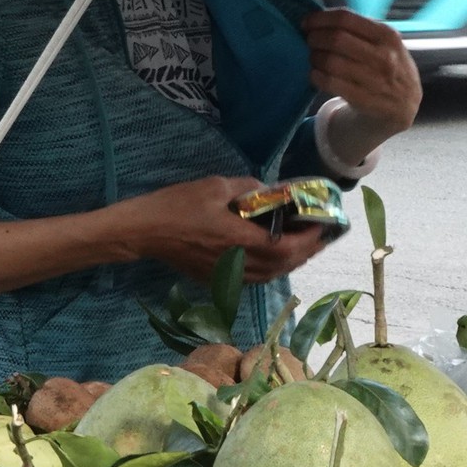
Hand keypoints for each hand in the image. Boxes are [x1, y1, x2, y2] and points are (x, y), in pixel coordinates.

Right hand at [106, 175, 326, 284]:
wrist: (143, 231)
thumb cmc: (177, 206)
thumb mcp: (215, 186)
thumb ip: (247, 188)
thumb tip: (269, 190)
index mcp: (238, 240)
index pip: (284, 248)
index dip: (308, 240)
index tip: (322, 225)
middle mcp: (236, 263)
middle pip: (282, 266)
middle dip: (306, 252)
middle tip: (322, 236)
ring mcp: (225, 274)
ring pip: (269, 276)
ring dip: (291, 263)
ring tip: (305, 246)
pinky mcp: (216, 279)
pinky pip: (254, 279)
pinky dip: (272, 269)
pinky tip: (276, 256)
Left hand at [303, 9, 420, 141]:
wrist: (405, 105)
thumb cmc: (390, 66)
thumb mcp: (387, 43)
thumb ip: (361, 29)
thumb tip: (322, 18)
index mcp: (387, 35)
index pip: (346, 18)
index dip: (320, 18)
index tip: (307, 22)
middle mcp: (383, 56)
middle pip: (336, 38)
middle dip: (314, 38)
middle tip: (309, 41)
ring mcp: (374, 79)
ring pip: (330, 61)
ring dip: (314, 58)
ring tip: (314, 58)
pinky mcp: (363, 99)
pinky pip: (329, 83)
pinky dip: (316, 76)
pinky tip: (316, 74)